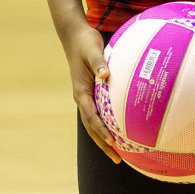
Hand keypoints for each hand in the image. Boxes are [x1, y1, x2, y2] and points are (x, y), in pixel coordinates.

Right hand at [64, 24, 122, 162]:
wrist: (74, 35)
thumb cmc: (85, 42)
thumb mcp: (92, 49)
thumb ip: (99, 63)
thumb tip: (106, 76)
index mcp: (80, 90)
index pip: (91, 116)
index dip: (101, 130)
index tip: (113, 141)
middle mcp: (81, 97)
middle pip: (91, 127)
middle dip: (103, 143)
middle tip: (117, 158)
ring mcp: (85, 97)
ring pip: (92, 123)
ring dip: (103, 139)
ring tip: (118, 154)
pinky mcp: (90, 93)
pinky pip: (98, 114)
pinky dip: (106, 126)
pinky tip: (120, 131)